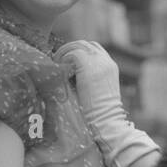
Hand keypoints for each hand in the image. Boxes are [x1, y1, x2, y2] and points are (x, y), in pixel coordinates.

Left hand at [56, 39, 159, 166]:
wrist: (106, 122)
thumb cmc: (99, 116)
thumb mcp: (95, 92)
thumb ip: (87, 80)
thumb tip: (67, 74)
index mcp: (110, 67)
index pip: (93, 48)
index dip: (78, 53)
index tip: (66, 64)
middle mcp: (106, 61)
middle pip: (85, 44)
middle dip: (69, 50)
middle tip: (57, 62)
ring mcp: (99, 62)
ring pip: (77, 46)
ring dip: (64, 54)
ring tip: (55, 65)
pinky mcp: (88, 65)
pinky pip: (72, 53)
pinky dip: (63, 60)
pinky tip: (60, 72)